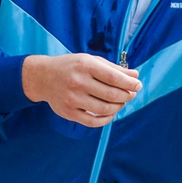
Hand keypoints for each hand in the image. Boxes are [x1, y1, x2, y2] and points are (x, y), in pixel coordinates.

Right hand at [22, 54, 141, 127]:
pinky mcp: (68, 113)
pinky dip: (106, 119)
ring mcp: (72, 99)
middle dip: (127, 95)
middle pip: (112, 94)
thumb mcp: (91, 61)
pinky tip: (110, 112)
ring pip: (104, 109)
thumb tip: (135, 76)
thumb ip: (114, 69)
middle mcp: (78, 82)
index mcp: (85, 66)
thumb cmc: (71, 67)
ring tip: (121, 102)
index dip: (130, 83)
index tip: (138, 85)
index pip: (114, 78)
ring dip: (118, 107)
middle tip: (131, 94)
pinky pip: (93, 122)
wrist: (43, 77)